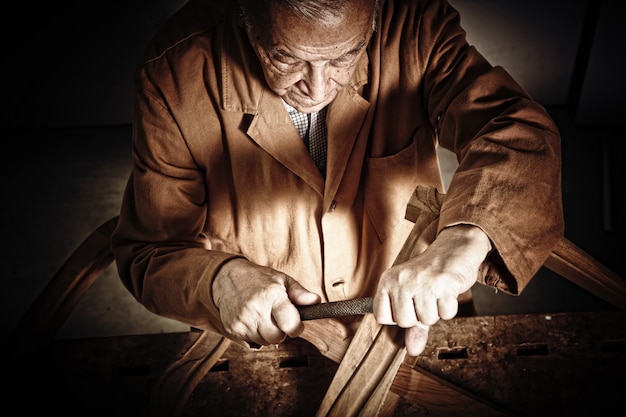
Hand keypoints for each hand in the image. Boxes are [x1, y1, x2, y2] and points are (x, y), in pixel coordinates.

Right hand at [212, 258, 320, 346]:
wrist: (227, 279)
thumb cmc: (259, 279)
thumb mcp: (282, 280)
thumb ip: (300, 293)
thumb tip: (316, 302)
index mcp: (271, 296)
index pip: (289, 324)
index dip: (296, 327)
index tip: (296, 322)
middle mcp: (255, 309)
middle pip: (277, 337)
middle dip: (281, 331)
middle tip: (277, 317)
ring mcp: (242, 320)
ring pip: (265, 342)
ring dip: (268, 334)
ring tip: (263, 316)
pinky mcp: (233, 329)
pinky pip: (252, 343)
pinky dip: (255, 335)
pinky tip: (253, 320)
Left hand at [374, 225, 490, 355]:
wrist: (453, 248)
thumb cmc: (429, 275)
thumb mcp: (413, 296)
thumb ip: (412, 325)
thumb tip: (413, 350)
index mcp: (387, 280)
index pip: (381, 317)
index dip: (396, 317)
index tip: (406, 305)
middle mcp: (401, 279)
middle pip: (404, 321)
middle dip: (419, 316)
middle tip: (425, 297)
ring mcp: (422, 281)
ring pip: (427, 319)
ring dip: (436, 311)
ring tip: (436, 293)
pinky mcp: (444, 283)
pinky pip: (446, 313)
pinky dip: (449, 307)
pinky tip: (447, 292)